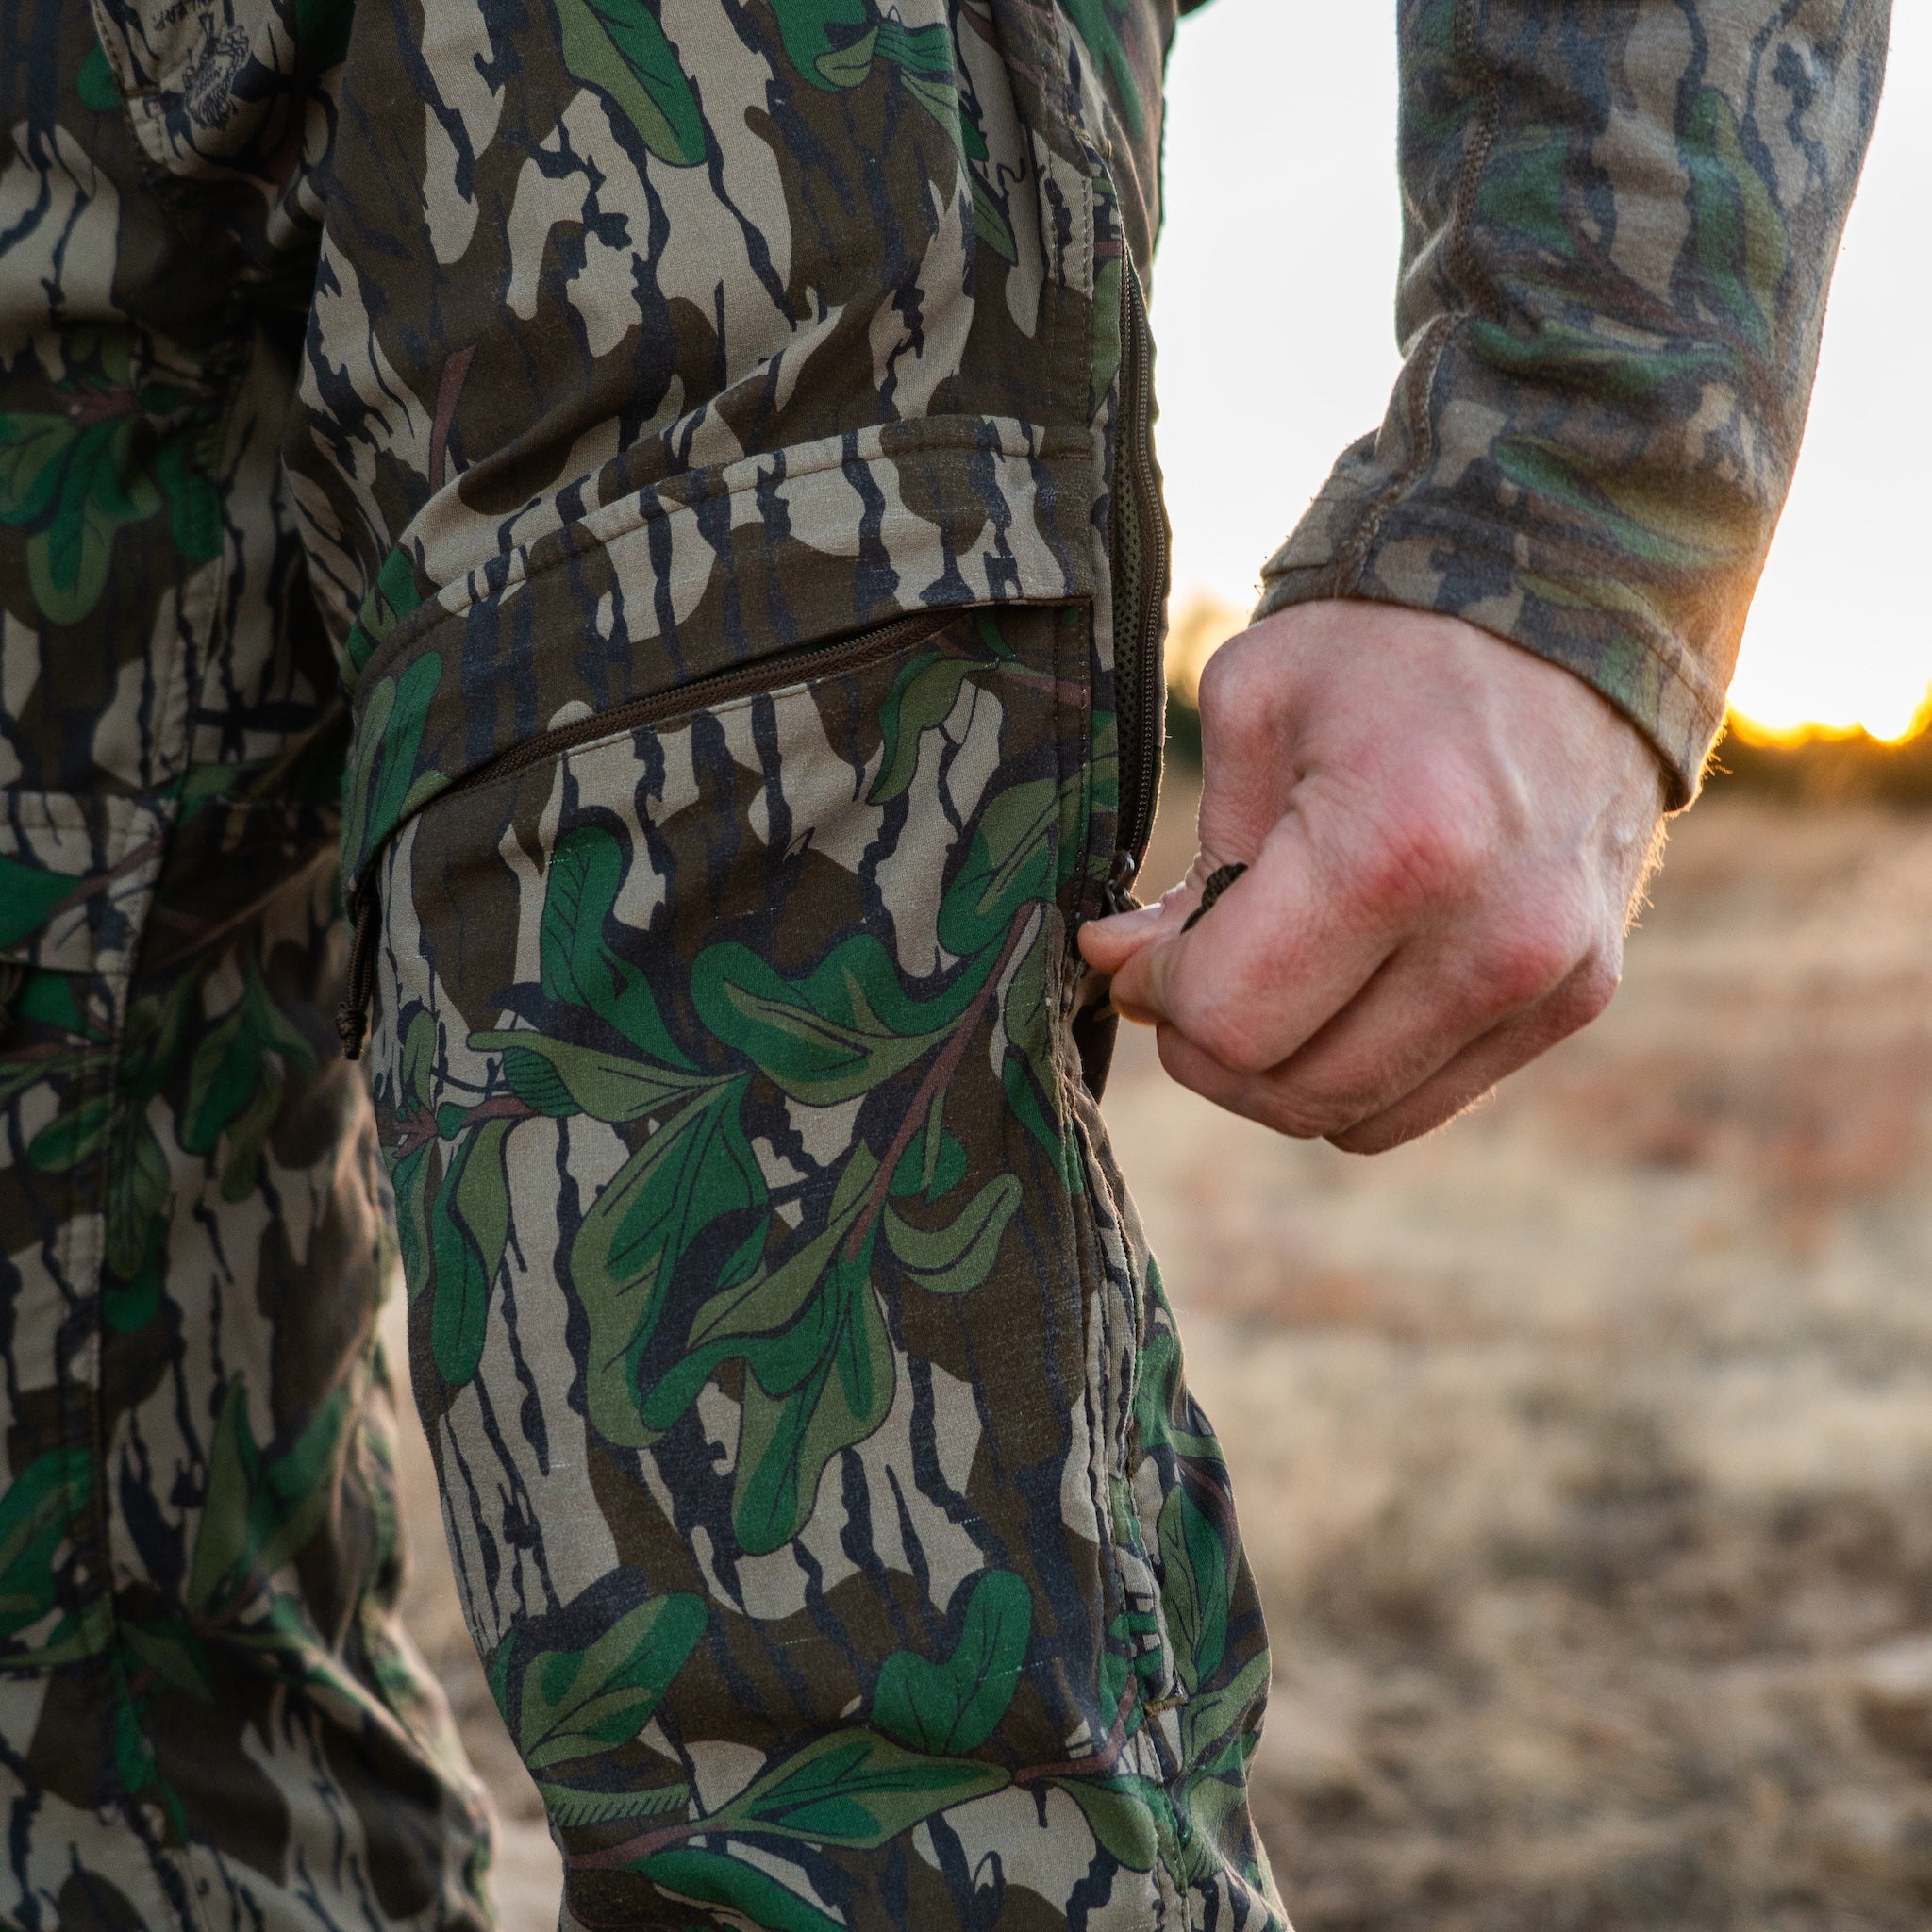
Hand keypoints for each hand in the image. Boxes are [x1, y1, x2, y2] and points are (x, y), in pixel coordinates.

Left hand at [1078, 600, 1667, 1151]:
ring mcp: (1549, 978)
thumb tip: (1123, 970)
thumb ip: (1187, 868)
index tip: (1144, 951)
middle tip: (1186, 978)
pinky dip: (1356, 1071)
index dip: (1162, 996)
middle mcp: (1494, 935)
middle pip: (1292, 1090)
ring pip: (1355, 1117)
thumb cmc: (1383, 645)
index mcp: (1396, 850)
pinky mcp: (1576, 998)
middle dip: (1210, 1048)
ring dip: (1278, 1073)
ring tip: (1260, 982)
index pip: (1233, 1019)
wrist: (1567, 608)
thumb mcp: (1253, 709)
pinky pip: (1425, 1101)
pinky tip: (1337, 990)